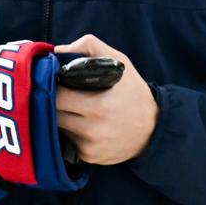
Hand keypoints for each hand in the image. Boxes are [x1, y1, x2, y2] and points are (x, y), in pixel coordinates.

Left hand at [53, 34, 158, 164]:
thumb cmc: (133, 91)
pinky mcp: (89, 157)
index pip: (56, 96)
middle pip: (52, 112)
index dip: (51, 85)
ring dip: (59, 116)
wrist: (154, 128)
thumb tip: (59, 50)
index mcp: (97, 106)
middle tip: (59, 92)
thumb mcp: (119, 61)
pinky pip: (68, 140)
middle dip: (52, 101)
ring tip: (71, 107)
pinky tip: (80, 123)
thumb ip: (89, 47)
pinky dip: (70, 131)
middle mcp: (92, 130)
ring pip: (57, 127)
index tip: (53, 79)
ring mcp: (89, 146)